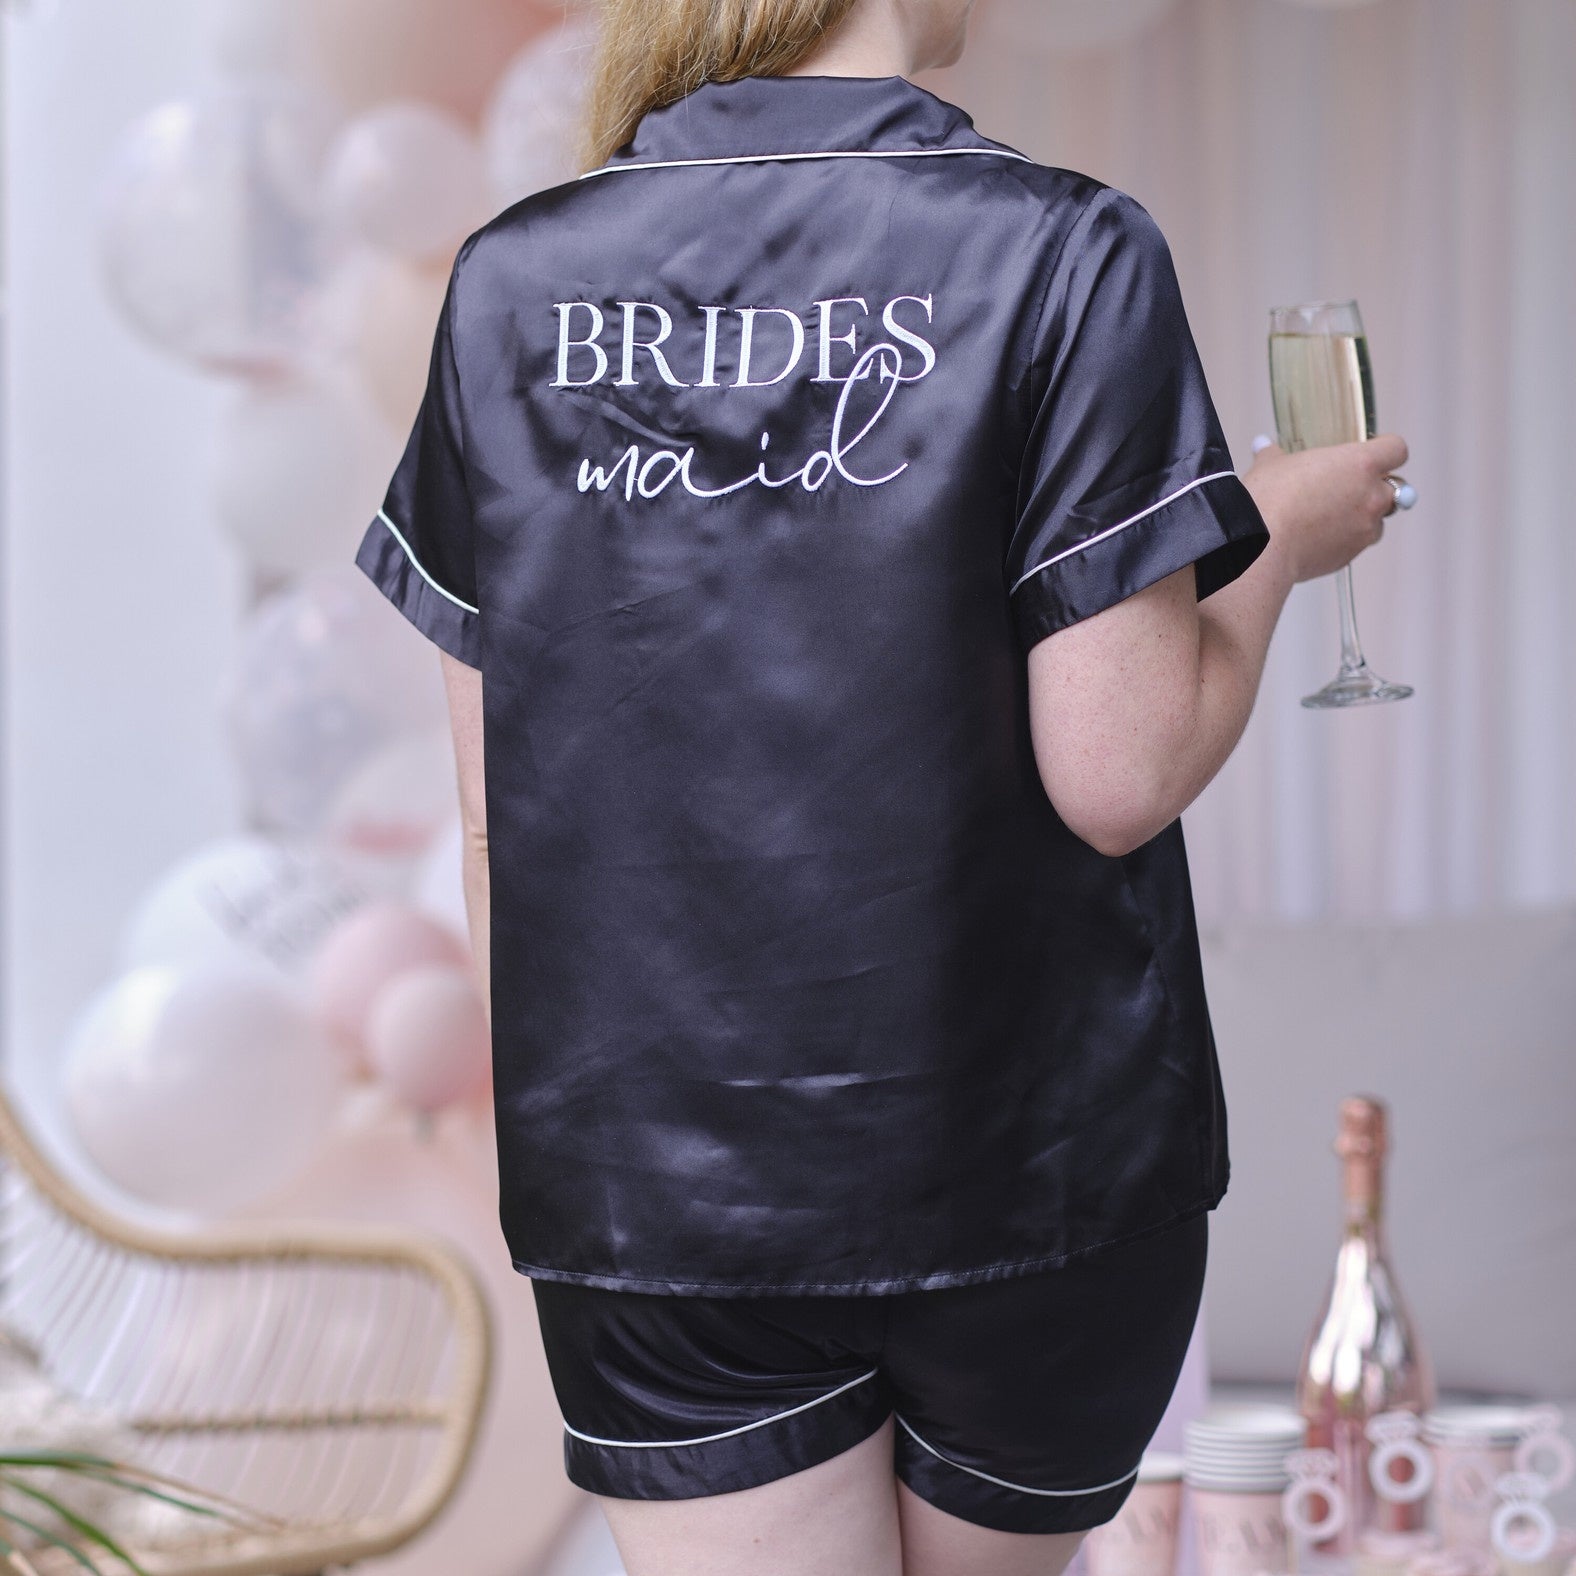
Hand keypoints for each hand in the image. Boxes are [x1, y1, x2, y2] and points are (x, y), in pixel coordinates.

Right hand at [1241, 431, 1410, 584]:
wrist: (1262, 547)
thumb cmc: (1270, 500)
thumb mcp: (1271, 466)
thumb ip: (1275, 454)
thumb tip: (1263, 446)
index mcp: (1360, 464)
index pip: (1396, 449)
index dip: (1386, 450)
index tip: (1372, 454)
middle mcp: (1372, 496)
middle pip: (1393, 488)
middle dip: (1373, 489)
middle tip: (1344, 489)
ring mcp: (1365, 529)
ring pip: (1377, 520)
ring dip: (1362, 518)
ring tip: (1329, 517)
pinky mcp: (1350, 555)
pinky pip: (1356, 544)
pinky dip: (1343, 540)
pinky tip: (1316, 537)